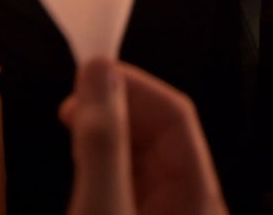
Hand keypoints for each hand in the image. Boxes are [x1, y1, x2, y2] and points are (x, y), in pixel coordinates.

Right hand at [61, 59, 226, 214]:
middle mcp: (187, 206)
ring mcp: (161, 214)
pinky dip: (99, 164)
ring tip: (72, 124)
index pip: (176, 117)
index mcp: (199, 200)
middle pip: (159, 135)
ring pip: (139, 158)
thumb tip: (100, 72)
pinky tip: (79, 160)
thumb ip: (104, 143)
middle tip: (74, 102)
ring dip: (106, 134)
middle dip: (115, 109)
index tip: (92, 73)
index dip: (134, 88)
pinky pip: (125, 182)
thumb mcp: (100, 208)